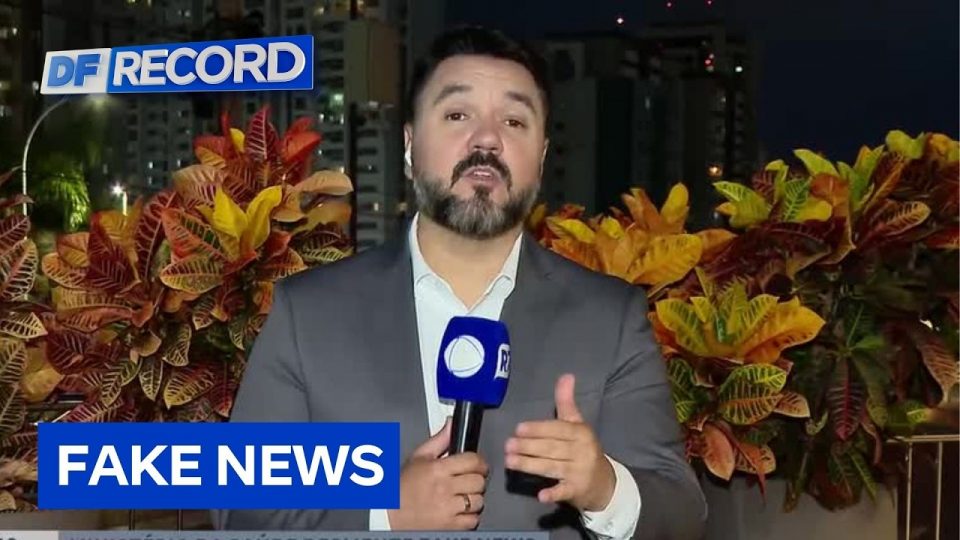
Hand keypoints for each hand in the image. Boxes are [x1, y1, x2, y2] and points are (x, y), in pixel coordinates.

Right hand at [388, 418, 489, 529]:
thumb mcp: (418, 458)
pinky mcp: (450, 526)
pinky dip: (469, 516)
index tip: (476, 465)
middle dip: (475, 480)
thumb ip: (439, 439)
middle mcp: (444, 489)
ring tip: (460, 497)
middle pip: (479, 481)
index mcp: (437, 469)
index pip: (473, 461)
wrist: (390, 516)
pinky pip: (473, 519)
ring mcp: (448, 509)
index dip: (478, 462)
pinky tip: (457, 510)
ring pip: (478, 501)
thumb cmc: (402, 488)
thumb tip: (451, 423)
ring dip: (473, 499)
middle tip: (466, 481)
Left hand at [504, 374, 615, 511]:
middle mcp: (582, 451)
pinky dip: (553, 493)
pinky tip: (540, 496)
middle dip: (528, 447)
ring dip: (530, 465)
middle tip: (507, 445)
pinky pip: (564, 491)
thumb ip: (567, 401)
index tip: (519, 429)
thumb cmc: (584, 449)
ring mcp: (580, 472)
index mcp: (581, 433)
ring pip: (552, 467)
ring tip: (509, 462)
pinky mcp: (577, 491)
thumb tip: (566, 375)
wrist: (604, 482)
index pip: (557, 429)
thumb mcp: (577, 424)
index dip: (538, 429)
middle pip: (551, 448)